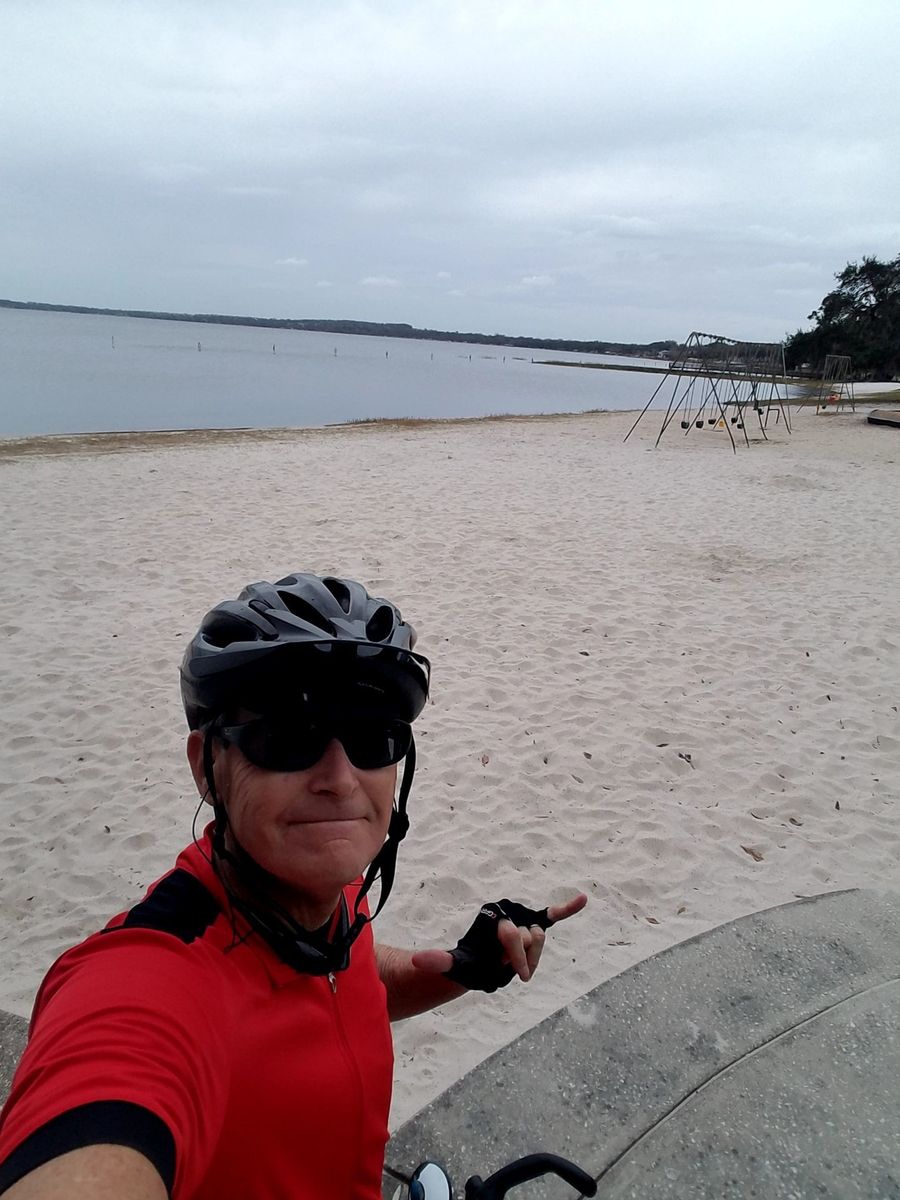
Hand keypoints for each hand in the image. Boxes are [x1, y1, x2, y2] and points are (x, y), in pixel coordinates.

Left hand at [411, 893, 586, 987]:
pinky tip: (583, 899)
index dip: (518, 957)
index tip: (519, 977)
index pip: (514, 934)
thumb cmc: (468, 964)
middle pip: (530, 936)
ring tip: (520, 967)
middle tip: (515, 973)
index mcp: (494, 916)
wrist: (477, 964)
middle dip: (524, 959)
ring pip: (540, 937)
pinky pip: (552, 915)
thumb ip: (438, 961)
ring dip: (533, 956)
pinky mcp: (534, 924)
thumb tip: (417, 960)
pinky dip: (567, 909)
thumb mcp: (454, 965)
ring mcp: (522, 918)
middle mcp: (510, 912)